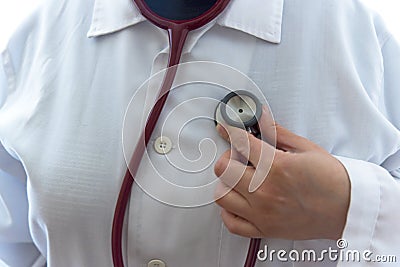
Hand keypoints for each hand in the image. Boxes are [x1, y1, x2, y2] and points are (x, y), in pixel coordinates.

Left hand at [214, 106, 349, 239]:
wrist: (349, 209)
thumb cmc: (332, 180)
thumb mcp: (306, 148)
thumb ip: (278, 133)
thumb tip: (261, 119)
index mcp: (276, 167)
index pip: (241, 143)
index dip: (229, 130)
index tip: (226, 128)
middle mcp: (265, 191)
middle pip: (223, 169)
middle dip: (228, 157)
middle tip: (239, 156)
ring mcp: (262, 213)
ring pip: (221, 195)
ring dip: (226, 182)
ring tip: (240, 178)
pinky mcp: (264, 229)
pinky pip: (231, 222)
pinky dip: (229, 210)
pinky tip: (239, 200)